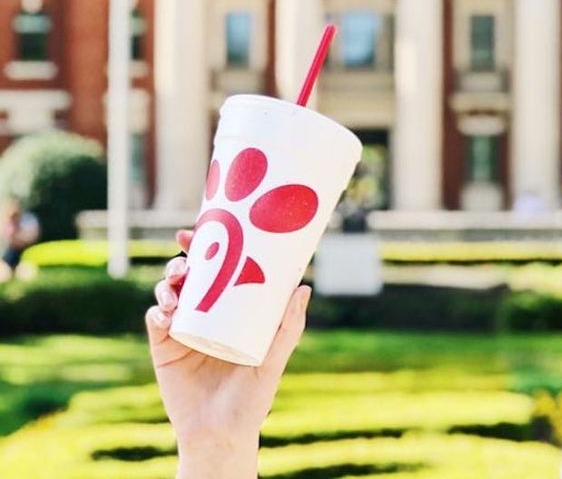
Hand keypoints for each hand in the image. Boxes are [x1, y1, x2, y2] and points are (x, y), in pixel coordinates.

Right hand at [146, 230, 311, 477]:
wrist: (220, 433)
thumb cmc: (252, 398)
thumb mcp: (273, 358)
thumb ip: (288, 326)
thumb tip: (304, 285)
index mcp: (231, 311)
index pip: (220, 270)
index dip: (210, 246)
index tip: (204, 229)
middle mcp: (206, 314)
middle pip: (191, 275)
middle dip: (184, 257)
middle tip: (186, 252)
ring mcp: (183, 329)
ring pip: (170, 291)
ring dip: (169, 282)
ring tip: (178, 286)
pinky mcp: (163, 347)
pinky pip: (156, 319)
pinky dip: (158, 311)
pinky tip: (167, 314)